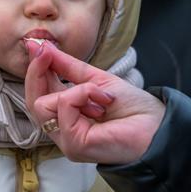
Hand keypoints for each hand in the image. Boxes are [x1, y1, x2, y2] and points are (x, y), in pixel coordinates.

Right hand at [24, 41, 165, 164]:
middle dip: (37, 73)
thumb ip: (68, 67)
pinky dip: (83, 95)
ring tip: (100, 95)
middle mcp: (63, 130)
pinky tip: (103, 102)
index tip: (37, 46)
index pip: (39, 93)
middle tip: (45, 52)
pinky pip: (64, 107)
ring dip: (75, 90)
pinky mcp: (74, 145)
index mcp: (68, 114)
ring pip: (43, 105)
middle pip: (33, 101)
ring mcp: (67, 140)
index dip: (35, 69)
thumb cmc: (133, 108)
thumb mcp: (96, 79)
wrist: (157, 125)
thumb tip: (40, 47)